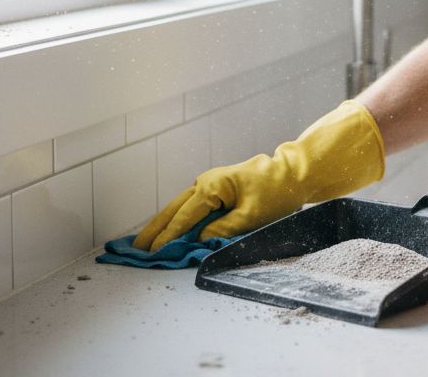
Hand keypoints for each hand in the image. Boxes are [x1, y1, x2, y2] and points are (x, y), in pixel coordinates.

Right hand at [132, 100, 385, 249]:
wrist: (293, 173)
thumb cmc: (276, 192)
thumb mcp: (251, 216)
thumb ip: (223, 230)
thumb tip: (198, 240)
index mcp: (212, 187)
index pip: (184, 218)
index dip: (167, 238)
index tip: (152, 254)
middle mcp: (205, 183)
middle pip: (172, 210)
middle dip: (154, 230)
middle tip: (134, 249)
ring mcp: (208, 184)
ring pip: (178, 207)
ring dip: (160, 224)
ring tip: (142, 241)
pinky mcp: (214, 189)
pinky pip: (189, 206)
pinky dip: (175, 218)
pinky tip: (167, 230)